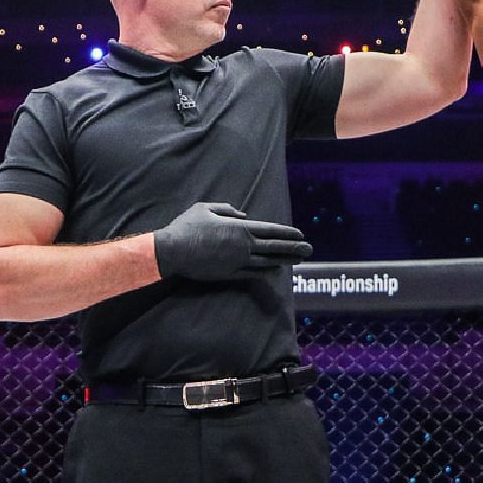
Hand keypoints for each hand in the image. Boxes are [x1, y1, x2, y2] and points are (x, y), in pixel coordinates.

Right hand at [152, 202, 311, 280]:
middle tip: (310, 249)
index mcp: (239, 228)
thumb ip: (226, 209)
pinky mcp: (229, 274)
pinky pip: (253, 273)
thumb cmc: (187, 226)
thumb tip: (242, 214)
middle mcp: (243, 246)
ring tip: (298, 261)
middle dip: (294, 248)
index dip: (287, 232)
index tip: (300, 233)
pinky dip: (266, 272)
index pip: (270, 230)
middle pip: (274, 247)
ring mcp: (238, 262)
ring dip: (284, 261)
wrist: (173, 251)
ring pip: (267, 262)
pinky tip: (275, 271)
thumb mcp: (205, 208)